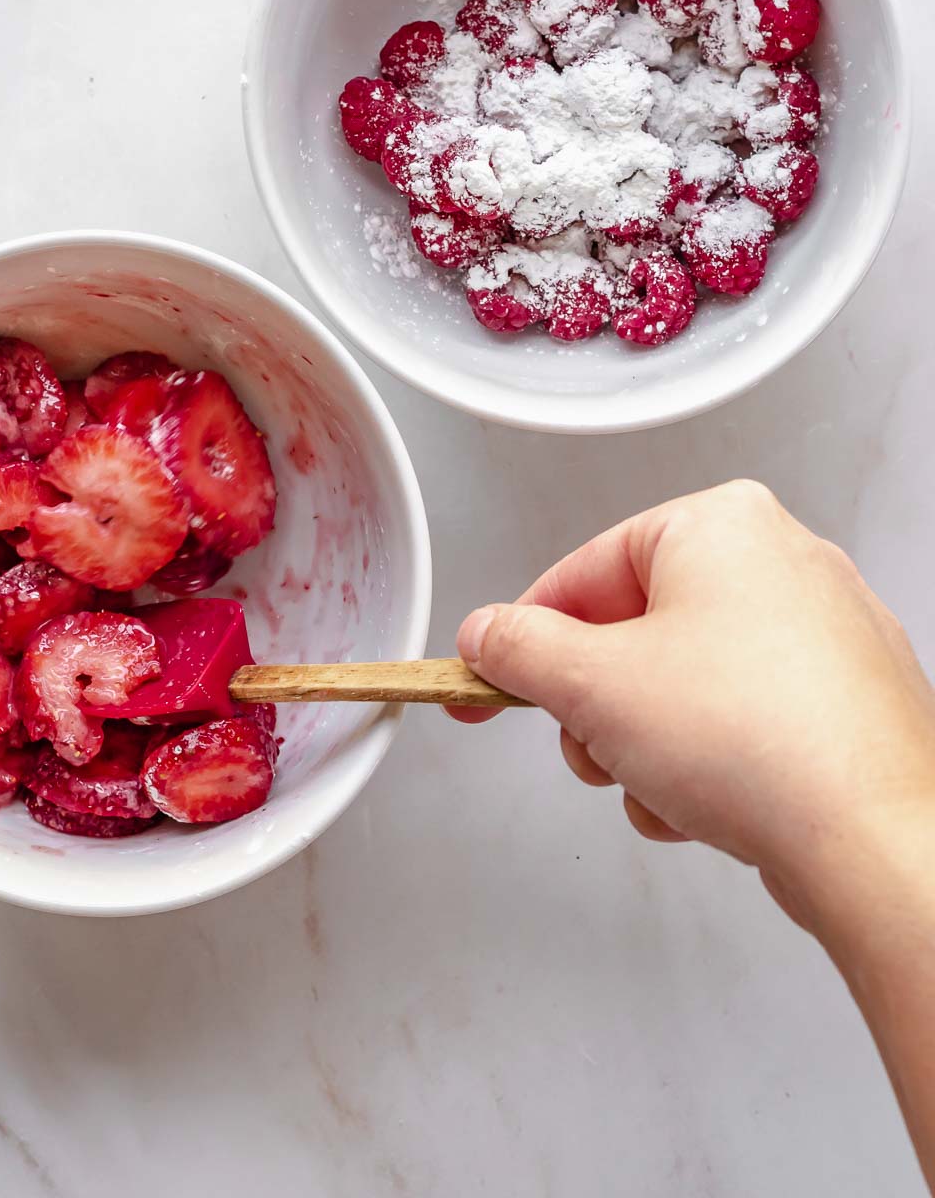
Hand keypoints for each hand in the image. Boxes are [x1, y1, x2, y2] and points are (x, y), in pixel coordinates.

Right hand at [452, 480, 934, 936]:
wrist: (875, 840)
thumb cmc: (762, 743)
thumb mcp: (593, 685)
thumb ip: (520, 651)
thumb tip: (491, 636)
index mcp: (721, 524)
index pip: (582, 572)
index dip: (523, 638)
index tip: (490, 679)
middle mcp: (782, 560)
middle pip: (633, 632)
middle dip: (601, 708)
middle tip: (599, 745)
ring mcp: (824, 631)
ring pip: (684, 686)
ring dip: (650, 749)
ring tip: (667, 785)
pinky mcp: (845, 701)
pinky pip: (741, 722)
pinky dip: (712, 765)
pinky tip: (714, 806)